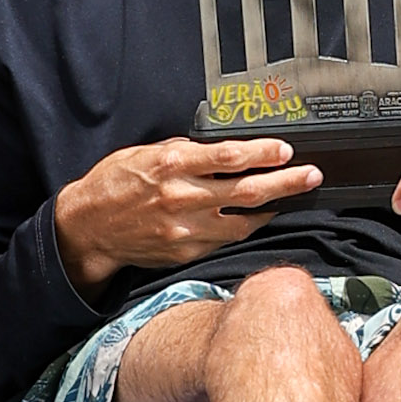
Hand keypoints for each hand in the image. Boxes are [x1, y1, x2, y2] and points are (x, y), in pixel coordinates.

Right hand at [51, 130, 319, 297]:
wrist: (88, 229)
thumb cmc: (113, 185)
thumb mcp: (142, 154)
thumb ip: (182, 152)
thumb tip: (218, 150)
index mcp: (171, 166)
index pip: (229, 157)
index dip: (263, 153)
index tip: (286, 149)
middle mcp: (181, 198)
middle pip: (248, 191)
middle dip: (286, 182)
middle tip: (312, 176)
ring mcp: (186, 230)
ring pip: (243, 221)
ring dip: (272, 209)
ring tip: (290, 198)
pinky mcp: (186, 252)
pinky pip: (225, 239)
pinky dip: (244, 227)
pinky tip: (256, 218)